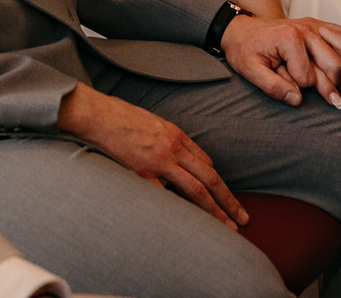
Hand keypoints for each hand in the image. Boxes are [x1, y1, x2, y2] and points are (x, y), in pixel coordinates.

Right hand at [57, 84, 247, 229]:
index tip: (225, 199)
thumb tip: (181, 156)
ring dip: (215, 211)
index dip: (218, 184)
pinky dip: (179, 211)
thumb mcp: (153, 122)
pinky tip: (188, 226)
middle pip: (210, 178)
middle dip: (228, 200)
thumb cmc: (121, 116)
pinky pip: (167, 197)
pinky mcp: (143, 173)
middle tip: (242, 219)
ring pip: (197, 190)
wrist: (98, 114)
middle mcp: (174, 149)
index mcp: (177, 135)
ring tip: (226, 227)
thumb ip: (169, 139)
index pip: (206, 163)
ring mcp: (160, 162)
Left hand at [219, 13, 340, 107]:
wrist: (243, 29)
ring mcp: (316, 25)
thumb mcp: (250, 71)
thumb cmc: (246, 50)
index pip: (309, 75)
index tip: (301, 97)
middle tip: (338, 105)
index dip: (305, 89)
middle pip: (335, 62)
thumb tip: (297, 100)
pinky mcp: (322, 26)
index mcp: (288, 38)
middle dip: (336, 86)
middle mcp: (306, 28)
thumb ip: (272, 87)